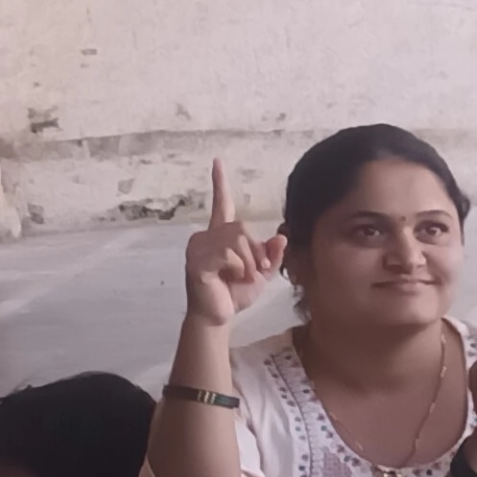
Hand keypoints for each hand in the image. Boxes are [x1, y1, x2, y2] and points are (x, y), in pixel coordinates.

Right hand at [182, 159, 286, 329]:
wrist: (219, 315)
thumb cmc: (236, 292)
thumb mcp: (262, 272)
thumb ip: (272, 254)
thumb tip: (281, 237)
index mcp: (221, 235)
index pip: (222, 204)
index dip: (220, 183)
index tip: (217, 162)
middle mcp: (206, 236)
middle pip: (242, 228)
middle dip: (256, 252)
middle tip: (255, 270)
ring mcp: (197, 247)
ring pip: (237, 241)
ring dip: (248, 262)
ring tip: (241, 277)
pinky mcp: (195, 261)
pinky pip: (228, 255)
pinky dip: (238, 268)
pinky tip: (230, 278)